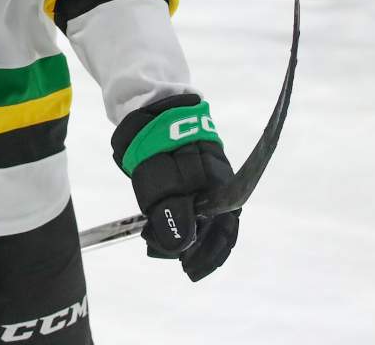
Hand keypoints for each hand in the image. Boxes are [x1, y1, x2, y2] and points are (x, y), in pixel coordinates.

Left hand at [112, 94, 239, 282]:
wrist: (149, 105)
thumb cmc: (158, 142)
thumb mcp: (160, 180)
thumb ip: (172, 213)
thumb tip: (182, 246)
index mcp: (220, 186)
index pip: (225, 231)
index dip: (209, 255)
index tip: (190, 270)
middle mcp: (219, 184)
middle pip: (215, 227)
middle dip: (195, 249)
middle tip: (172, 261)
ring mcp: (206, 177)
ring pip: (203, 218)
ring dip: (185, 236)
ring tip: (157, 245)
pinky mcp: (191, 173)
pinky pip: (192, 204)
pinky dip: (179, 220)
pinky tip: (161, 227)